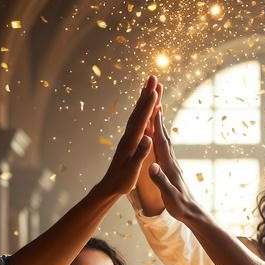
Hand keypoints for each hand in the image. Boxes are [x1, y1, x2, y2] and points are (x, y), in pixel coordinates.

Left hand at [94, 77, 158, 197]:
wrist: (109, 186)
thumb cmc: (122, 181)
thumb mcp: (132, 170)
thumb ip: (140, 153)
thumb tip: (147, 138)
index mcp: (131, 142)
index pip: (141, 120)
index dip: (149, 105)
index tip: (155, 91)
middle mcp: (128, 135)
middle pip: (139, 110)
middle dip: (147, 93)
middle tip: (153, 77)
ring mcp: (128, 137)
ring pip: (138, 113)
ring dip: (145, 98)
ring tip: (151, 85)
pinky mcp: (130, 140)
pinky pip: (139, 121)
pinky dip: (144, 111)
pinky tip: (149, 107)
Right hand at [145, 103, 207, 225]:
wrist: (193, 213)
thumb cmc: (180, 206)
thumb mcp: (169, 195)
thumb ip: (161, 180)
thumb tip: (152, 166)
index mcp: (169, 166)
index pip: (161, 142)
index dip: (157, 125)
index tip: (154, 107)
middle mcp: (172, 161)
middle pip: (164, 135)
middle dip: (159, 118)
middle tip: (156, 100)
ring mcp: (173, 164)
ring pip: (165, 140)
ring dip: (160, 125)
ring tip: (156, 111)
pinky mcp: (172, 168)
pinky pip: (164, 148)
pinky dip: (160, 137)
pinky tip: (158, 135)